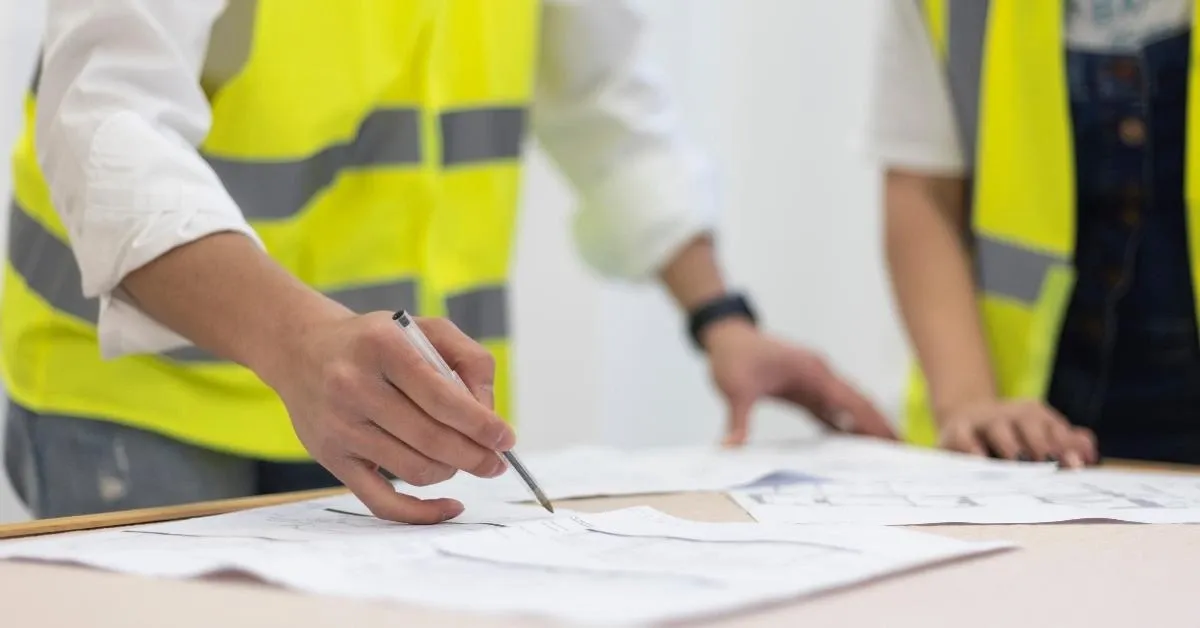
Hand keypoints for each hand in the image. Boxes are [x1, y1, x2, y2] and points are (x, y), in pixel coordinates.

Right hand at [265, 312, 514, 523]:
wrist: (302, 350)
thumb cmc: (375, 341)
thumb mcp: (424, 328)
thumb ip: (468, 360)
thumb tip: (488, 414)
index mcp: (382, 346)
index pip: (442, 398)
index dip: (481, 424)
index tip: (505, 438)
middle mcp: (354, 387)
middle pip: (431, 439)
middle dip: (475, 455)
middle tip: (496, 462)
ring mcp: (339, 427)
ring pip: (414, 470)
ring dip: (451, 471)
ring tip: (462, 459)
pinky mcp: (331, 459)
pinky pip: (381, 502)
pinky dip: (420, 513)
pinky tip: (449, 505)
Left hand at [704, 320, 895, 444]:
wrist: (727, 337)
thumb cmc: (733, 356)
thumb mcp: (735, 389)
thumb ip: (738, 420)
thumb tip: (731, 448)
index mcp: (811, 371)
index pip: (850, 400)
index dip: (872, 421)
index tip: (894, 440)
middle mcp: (819, 375)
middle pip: (857, 403)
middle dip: (879, 426)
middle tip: (903, 452)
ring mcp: (814, 382)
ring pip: (847, 407)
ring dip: (864, 427)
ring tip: (886, 454)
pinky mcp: (805, 390)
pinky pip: (830, 411)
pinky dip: (843, 426)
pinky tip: (853, 446)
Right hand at [937, 399, 1096, 467]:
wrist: (965, 415)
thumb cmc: (1012, 434)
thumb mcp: (1040, 434)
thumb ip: (1066, 444)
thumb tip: (1090, 454)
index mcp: (1033, 414)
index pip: (1053, 427)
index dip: (1066, 445)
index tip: (1077, 466)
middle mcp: (1009, 413)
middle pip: (1028, 422)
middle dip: (1041, 443)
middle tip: (1051, 464)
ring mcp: (983, 421)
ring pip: (998, 428)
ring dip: (1010, 444)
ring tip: (1020, 461)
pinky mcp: (957, 431)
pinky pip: (964, 438)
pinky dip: (971, 447)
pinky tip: (981, 460)